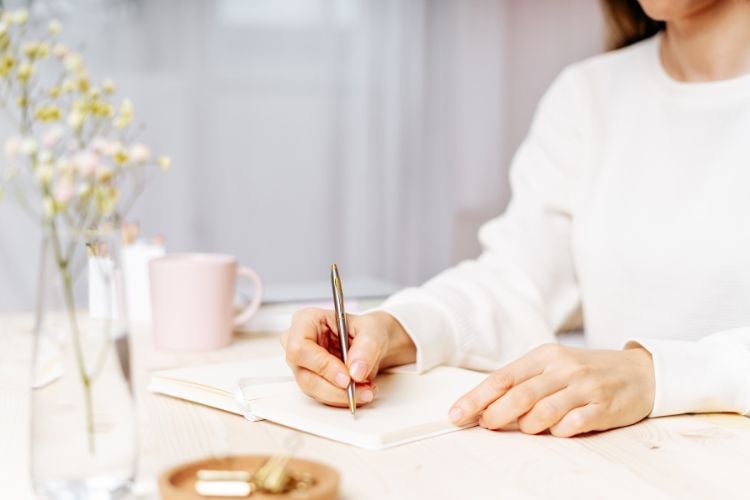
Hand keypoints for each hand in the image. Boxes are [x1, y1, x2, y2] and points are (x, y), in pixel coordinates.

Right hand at [281, 308, 415, 407]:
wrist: (372, 342)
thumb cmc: (366, 329)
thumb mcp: (372, 330)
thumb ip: (366, 348)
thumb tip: (356, 371)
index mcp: (305, 320)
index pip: (300, 348)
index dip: (322, 365)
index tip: (347, 377)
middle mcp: (297, 343)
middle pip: (304, 374)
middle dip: (335, 387)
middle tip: (361, 389)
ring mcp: (302, 364)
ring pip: (313, 389)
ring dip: (341, 395)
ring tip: (366, 391)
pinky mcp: (311, 380)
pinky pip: (322, 396)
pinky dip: (342, 398)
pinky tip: (360, 392)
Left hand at [448, 344, 654, 436]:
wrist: (641, 371)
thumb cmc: (587, 372)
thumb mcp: (553, 367)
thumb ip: (524, 383)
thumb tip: (485, 407)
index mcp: (544, 356)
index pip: (502, 378)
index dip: (476, 398)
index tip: (457, 414)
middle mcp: (563, 369)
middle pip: (519, 395)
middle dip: (495, 414)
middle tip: (484, 425)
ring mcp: (584, 388)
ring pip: (544, 411)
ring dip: (527, 425)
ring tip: (524, 428)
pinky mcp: (604, 407)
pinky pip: (574, 424)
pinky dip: (560, 431)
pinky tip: (556, 431)